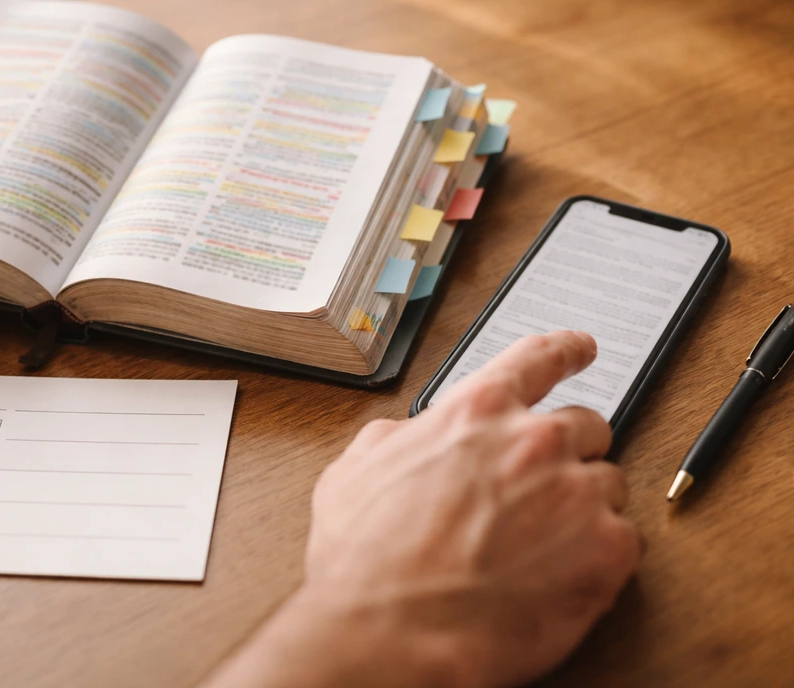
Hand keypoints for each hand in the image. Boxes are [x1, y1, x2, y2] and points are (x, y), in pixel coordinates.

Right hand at [204, 331, 641, 687]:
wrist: (390, 633)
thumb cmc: (367, 560)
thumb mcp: (355, 470)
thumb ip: (397, 436)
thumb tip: (410, 434)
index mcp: (477, 411)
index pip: (538, 358)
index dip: (565, 350)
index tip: (581, 348)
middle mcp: (534, 441)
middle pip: (586, 426)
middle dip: (569, 452)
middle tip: (542, 488)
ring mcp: (576, 494)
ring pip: (608, 484)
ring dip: (583, 507)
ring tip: (540, 546)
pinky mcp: (606, 553)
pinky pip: (624, 540)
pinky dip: (598, 555)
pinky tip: (557, 574)